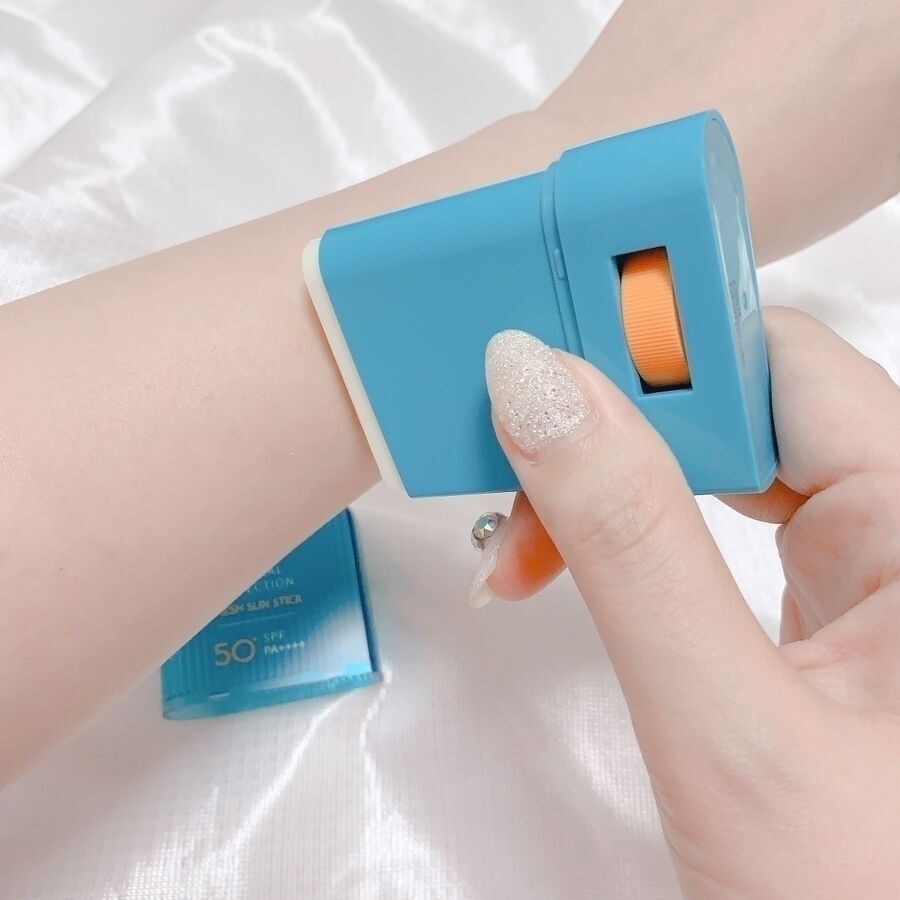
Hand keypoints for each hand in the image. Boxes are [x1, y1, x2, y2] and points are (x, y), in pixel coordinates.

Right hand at [472, 309, 899, 897]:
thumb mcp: (724, 723)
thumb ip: (630, 544)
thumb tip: (541, 392)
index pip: (782, 362)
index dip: (656, 347)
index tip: (542, 364)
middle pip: (740, 404)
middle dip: (611, 429)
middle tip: (516, 461)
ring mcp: (867, 573)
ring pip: (720, 463)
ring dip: (610, 486)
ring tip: (531, 535)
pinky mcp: (821, 612)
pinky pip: (718, 524)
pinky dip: (635, 533)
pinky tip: (582, 556)